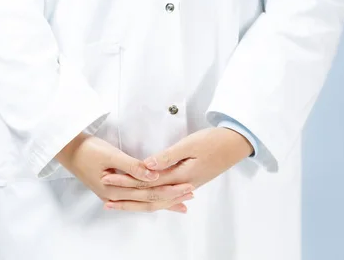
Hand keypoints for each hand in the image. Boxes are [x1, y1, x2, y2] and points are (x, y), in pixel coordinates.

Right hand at [56, 133, 194, 212]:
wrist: (69, 150)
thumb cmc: (88, 149)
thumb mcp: (111, 154)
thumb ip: (132, 166)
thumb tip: (152, 175)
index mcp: (115, 189)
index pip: (148, 192)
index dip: (169, 190)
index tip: (186, 186)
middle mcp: (115, 196)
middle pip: (148, 200)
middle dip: (171, 198)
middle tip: (190, 194)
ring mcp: (114, 195)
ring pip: (143, 201)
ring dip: (163, 201)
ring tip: (181, 203)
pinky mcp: (114, 190)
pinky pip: (137, 198)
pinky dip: (151, 199)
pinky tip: (161, 201)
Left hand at [100, 128, 252, 209]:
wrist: (237, 144)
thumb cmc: (215, 141)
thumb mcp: (190, 144)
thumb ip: (167, 156)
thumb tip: (146, 166)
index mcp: (181, 176)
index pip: (148, 182)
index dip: (126, 181)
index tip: (108, 177)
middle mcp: (183, 185)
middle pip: (149, 195)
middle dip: (126, 196)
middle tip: (106, 197)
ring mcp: (187, 186)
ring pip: (158, 199)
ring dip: (138, 202)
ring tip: (119, 203)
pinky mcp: (190, 183)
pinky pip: (167, 196)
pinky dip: (155, 201)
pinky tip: (148, 203)